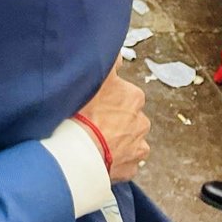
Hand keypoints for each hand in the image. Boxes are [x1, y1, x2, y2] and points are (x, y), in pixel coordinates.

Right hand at [77, 60, 149, 182]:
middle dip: (115, 120)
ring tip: (94, 140)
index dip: (108, 98)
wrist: (80, 151)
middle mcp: (141, 121)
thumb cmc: (86, 112)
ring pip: (127, 140)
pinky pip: (123, 162)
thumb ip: (111, 62)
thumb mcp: (98, 77)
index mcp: (134, 97)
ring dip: (115, 140)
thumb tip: (119, 53)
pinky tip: (98, 155)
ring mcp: (137, 147)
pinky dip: (113, 159)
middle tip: (92, 121)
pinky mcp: (131, 168)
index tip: (94, 103)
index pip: (124, 93)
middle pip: (128, 117)